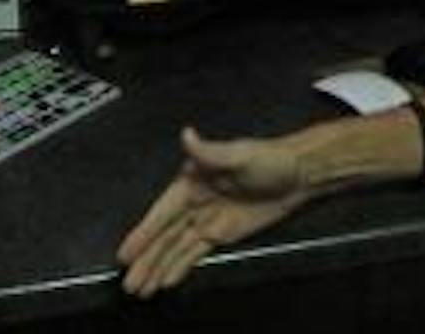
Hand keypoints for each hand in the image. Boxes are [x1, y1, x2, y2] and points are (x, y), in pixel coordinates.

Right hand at [115, 125, 310, 297]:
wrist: (299, 175)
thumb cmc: (269, 158)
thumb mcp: (239, 154)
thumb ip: (209, 151)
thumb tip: (188, 135)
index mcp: (192, 181)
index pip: (162, 212)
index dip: (143, 233)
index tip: (126, 252)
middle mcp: (195, 202)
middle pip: (165, 236)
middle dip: (146, 259)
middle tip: (129, 283)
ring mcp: (207, 219)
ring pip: (176, 248)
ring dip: (158, 267)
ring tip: (140, 288)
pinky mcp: (222, 232)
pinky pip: (195, 252)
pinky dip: (180, 266)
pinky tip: (167, 280)